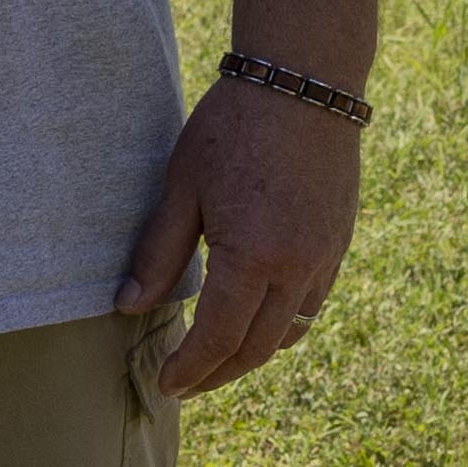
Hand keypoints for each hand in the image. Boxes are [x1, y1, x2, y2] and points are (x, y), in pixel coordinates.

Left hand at [120, 62, 366, 398]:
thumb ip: (158, 253)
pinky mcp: (338, 242)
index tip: (165, 384)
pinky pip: (312, 303)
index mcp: (253, 257)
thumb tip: (129, 306)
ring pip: (291, 333)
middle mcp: (297, 267)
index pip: (218, 339)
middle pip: (256, 349)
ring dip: (253, 355)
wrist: (304, 82)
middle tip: (185, 384)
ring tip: (218, 359)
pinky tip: (256, 318)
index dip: (190, 370)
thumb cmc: (233, 127)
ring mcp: (324, 257)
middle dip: (217, 375)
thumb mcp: (182, 187)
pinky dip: (282, 325)